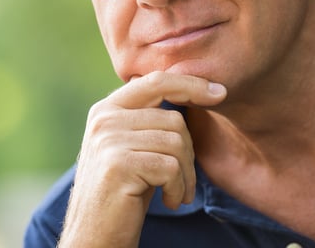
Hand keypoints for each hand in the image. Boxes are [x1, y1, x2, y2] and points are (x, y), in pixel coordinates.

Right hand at [57, 71, 226, 247]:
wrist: (95, 236)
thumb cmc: (124, 193)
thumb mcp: (134, 147)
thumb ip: (150, 119)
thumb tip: (192, 88)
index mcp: (107, 109)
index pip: (156, 81)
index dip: (190, 84)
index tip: (220, 93)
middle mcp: (104, 118)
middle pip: (174, 119)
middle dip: (190, 153)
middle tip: (184, 180)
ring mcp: (108, 139)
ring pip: (176, 142)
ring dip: (186, 176)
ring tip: (177, 193)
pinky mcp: (118, 164)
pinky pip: (171, 166)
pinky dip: (178, 188)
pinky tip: (169, 201)